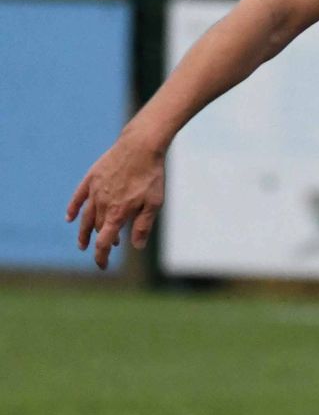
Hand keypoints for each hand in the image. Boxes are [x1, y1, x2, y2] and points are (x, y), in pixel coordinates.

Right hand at [67, 133, 167, 270]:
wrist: (140, 147)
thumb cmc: (151, 176)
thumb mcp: (153, 204)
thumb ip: (142, 226)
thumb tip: (135, 246)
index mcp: (117, 213)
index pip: (104, 242)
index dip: (101, 257)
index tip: (102, 267)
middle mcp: (102, 204)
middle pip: (96, 229)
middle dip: (101, 241)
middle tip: (108, 248)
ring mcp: (94, 190)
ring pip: (85, 216)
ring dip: (83, 231)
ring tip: (82, 243)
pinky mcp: (92, 178)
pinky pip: (78, 197)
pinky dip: (72, 209)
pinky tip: (69, 217)